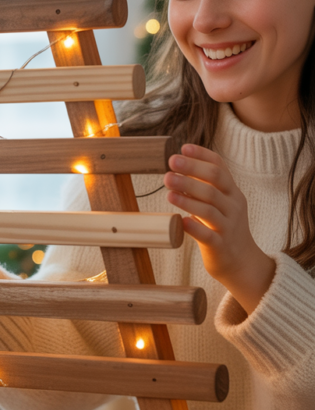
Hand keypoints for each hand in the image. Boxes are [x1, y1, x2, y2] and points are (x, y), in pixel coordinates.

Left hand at [164, 144, 274, 314]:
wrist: (241, 262)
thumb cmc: (223, 227)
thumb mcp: (219, 203)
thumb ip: (205, 185)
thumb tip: (180, 163)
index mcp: (232, 192)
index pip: (220, 167)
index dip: (202, 156)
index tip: (183, 148)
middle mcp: (233, 206)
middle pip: (214, 183)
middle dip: (191, 171)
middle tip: (170, 164)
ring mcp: (228, 226)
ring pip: (209, 208)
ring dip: (187, 197)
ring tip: (168, 190)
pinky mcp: (221, 246)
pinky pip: (208, 235)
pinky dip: (195, 227)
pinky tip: (181, 220)